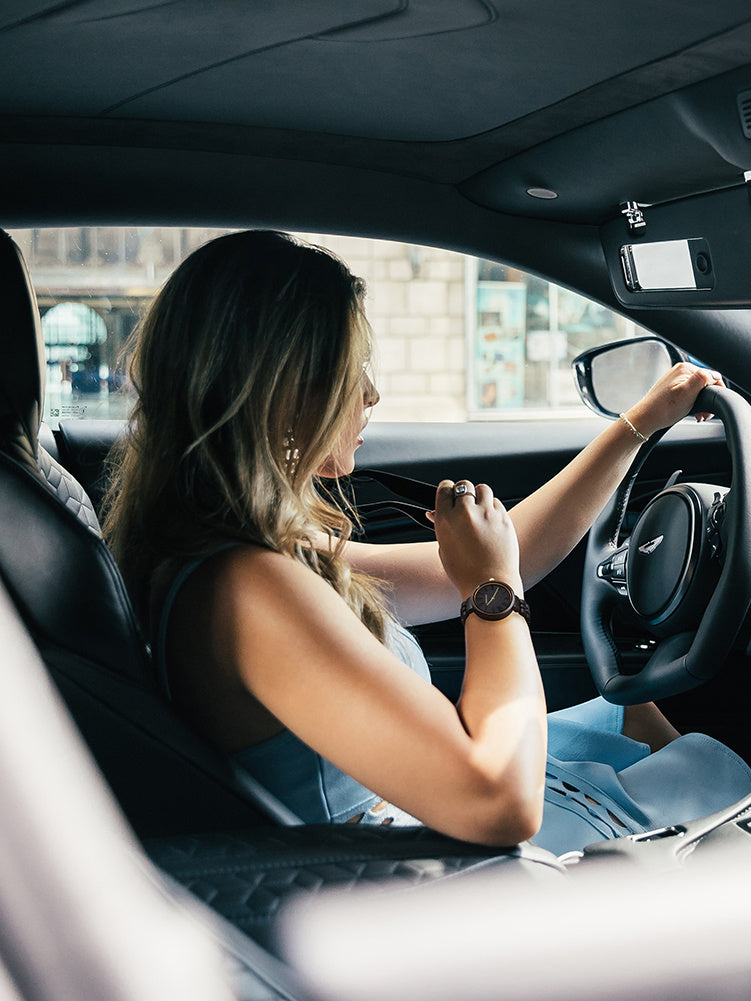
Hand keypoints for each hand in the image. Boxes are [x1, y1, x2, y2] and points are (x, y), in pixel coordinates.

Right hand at [426, 480, 521, 598]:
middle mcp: (465, 512)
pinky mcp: (504, 518)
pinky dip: (493, 507)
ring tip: (479, 509)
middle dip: (463, 492)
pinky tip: (490, 520)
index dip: (447, 490)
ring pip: (482, 489)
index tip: (449, 494)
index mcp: (445, 519)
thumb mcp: (444, 549)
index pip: (444, 488)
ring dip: (479, 496)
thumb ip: (441, 527)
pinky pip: (497, 502)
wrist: (490, 585)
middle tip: (464, 503)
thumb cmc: (464, 572)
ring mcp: (486, 514)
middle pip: (463, 485)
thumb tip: (435, 513)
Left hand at [625, 363, 722, 437]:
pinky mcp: (672, 389)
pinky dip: (693, 404)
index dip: (715, 392)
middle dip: (708, 399)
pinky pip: (689, 394)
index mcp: (686, 369)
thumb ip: (703, 379)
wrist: (646, 419)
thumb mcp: (687, 392)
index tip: (711, 405)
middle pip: (705, 384)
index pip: (712, 376)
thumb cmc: (663, 409)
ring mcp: (676, 380)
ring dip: (701, 403)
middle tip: (703, 414)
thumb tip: (715, 374)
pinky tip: (690, 412)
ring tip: (697, 415)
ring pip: (698, 390)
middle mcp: (680, 371)